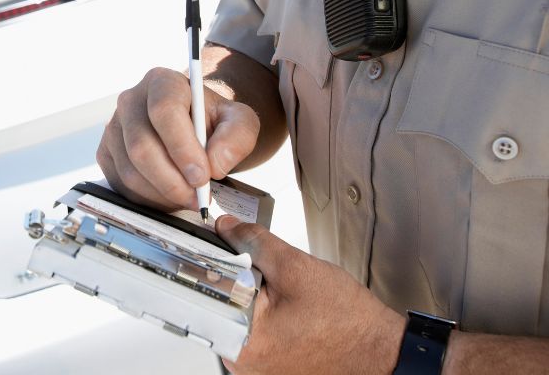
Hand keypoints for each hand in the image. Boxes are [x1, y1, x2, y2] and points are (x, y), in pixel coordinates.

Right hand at [96, 67, 259, 210]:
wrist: (195, 129)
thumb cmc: (214, 123)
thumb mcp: (239, 122)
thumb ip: (238, 137)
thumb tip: (215, 163)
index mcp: (162, 82)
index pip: (164, 111)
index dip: (182, 148)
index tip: (203, 175)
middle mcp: (130, 100)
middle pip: (141, 147)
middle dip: (172, 180)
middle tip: (198, 197)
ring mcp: (113, 127)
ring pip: (131, 170)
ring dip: (162, 193)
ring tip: (189, 198)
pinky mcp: (106, 153)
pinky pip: (121, 184)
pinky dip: (148, 199)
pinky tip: (169, 196)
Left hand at [216, 215, 404, 373]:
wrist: (381, 350)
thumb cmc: (348, 321)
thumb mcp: (297, 268)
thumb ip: (254, 243)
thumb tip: (227, 229)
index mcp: (243, 342)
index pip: (208, 291)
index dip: (214, 262)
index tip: (220, 248)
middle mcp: (242, 362)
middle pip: (220, 303)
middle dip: (237, 281)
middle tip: (266, 277)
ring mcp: (253, 368)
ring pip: (235, 315)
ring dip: (250, 297)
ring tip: (283, 296)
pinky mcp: (266, 367)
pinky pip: (251, 330)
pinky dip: (262, 313)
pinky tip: (286, 310)